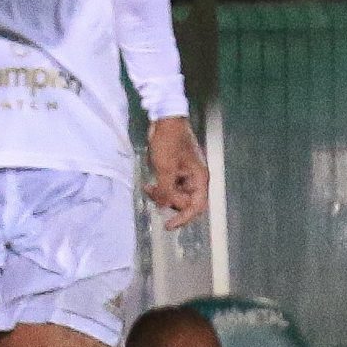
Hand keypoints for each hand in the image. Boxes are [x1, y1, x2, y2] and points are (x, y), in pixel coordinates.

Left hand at [146, 114, 208, 232]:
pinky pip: (168, 185)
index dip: (183, 219)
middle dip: (168, 202)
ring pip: (174, 194)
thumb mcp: (165, 168)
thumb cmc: (168, 141)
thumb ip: (165, 190)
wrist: (165, 120)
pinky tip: (149, 183)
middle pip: (184, 202)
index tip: (168, 226)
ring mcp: (184, 174)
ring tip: (148, 187)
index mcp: (199, 179)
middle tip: (152, 193)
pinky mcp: (174, 170)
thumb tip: (163, 206)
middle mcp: (194, 179)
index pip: (196, 206)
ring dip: (161, 194)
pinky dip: (159, 187)